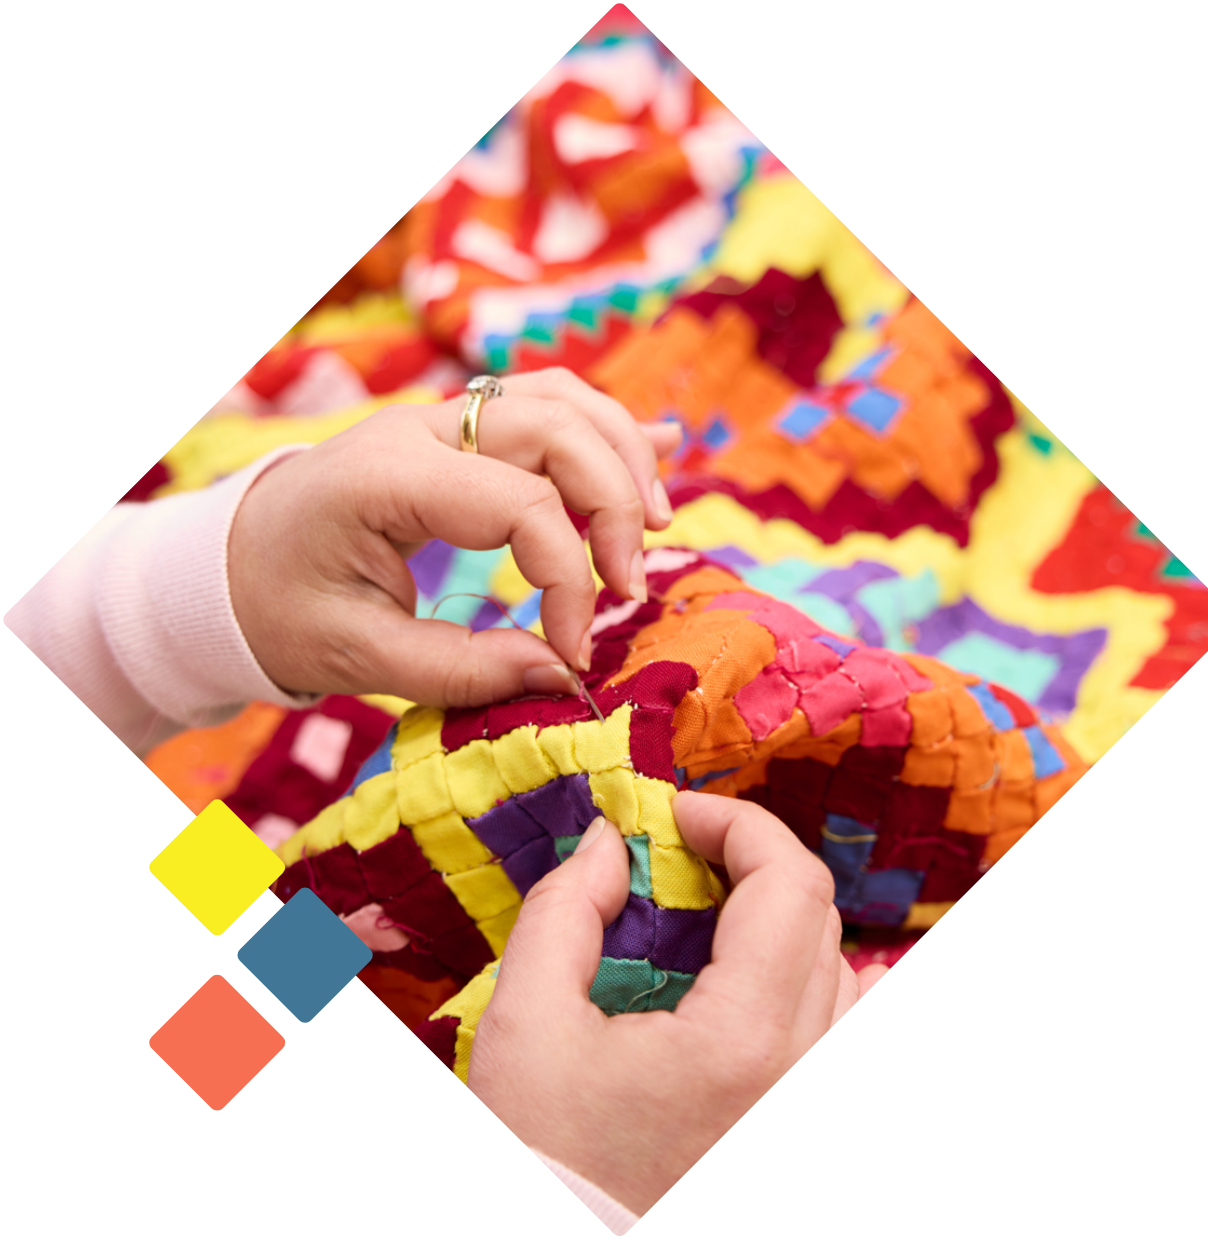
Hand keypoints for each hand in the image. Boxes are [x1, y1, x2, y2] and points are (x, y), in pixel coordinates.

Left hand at [227, 367, 681, 703]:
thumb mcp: (356, 657)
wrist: (233, 565)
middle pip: (557, 428)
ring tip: (660, 520)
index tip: (574, 652)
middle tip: (632, 587)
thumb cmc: (283, 609)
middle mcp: (423, 431)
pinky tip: (659, 445)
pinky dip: (606, 431)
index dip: (568, 581)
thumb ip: (460, 670)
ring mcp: (445, 423)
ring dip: (622, 455)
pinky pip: (547, 408)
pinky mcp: (461, 436)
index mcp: (388, 476)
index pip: (520, 505)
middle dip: (615, 504)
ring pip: (562, 400)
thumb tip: (562, 675)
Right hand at [466, 791, 886, 1216]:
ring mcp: (803, 1095)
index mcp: (741, 1042)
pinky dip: (808, 977)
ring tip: (710, 910)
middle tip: (676, 854)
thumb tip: (609, 842)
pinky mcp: (790, 1111)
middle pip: (817, 916)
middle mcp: (798, 1072)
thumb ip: (564, 910)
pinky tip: (749, 972)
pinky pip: (836, 1023)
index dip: (738, 823)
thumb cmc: (541, 1153)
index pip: (791, 884)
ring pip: (843, 969)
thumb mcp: (523, 1023)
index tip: (676, 814)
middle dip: (749, 861)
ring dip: (781, 916)